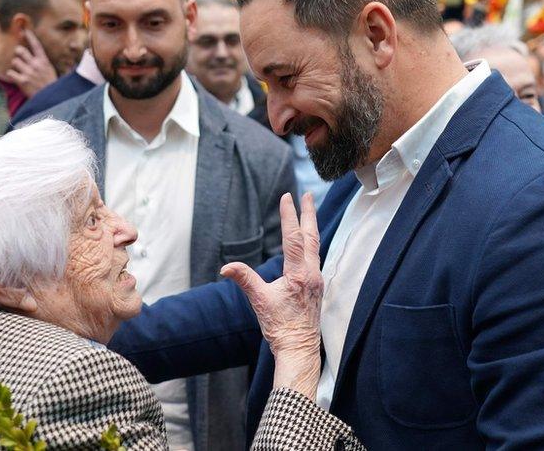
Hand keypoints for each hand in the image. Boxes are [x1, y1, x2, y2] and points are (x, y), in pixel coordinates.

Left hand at [6, 30, 57, 97]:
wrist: (50, 98)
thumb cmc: (50, 85)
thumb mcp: (50, 70)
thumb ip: (42, 62)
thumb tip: (35, 56)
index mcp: (44, 61)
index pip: (36, 45)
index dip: (30, 36)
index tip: (24, 31)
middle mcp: (36, 65)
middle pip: (20, 50)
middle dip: (18, 52)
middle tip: (20, 57)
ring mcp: (29, 72)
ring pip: (14, 61)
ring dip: (15, 65)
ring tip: (20, 70)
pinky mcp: (22, 81)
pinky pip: (11, 72)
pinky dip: (11, 75)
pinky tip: (16, 78)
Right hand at [221, 193, 321, 398]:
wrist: (299, 348)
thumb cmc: (280, 327)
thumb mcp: (259, 301)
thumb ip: (245, 279)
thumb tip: (226, 267)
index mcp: (299, 274)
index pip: (294, 238)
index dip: (289, 216)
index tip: (287, 197)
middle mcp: (312, 273)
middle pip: (311, 236)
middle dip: (308, 214)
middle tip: (307, 194)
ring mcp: (317, 280)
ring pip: (315, 246)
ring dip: (311, 227)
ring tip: (308, 212)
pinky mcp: (316, 287)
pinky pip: (315, 257)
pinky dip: (311, 243)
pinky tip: (308, 243)